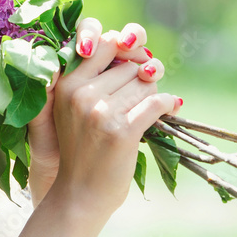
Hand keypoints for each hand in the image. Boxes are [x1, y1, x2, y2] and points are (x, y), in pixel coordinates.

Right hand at [28, 18, 178, 211]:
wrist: (79, 193)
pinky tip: (170, 109)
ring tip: (148, 109)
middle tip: (141, 95)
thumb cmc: (81, 149)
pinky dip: (168, 104)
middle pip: (129, 65)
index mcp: (67, 84)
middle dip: (141, 77)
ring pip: (145, 83)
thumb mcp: (74, 108)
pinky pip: (157, 102)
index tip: (132, 63)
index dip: (124, 49)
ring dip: (154, 94)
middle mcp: (81, 93)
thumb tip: (142, 55)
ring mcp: (100, 111)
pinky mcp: (122, 130)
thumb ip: (94, 79)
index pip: (103, 43)